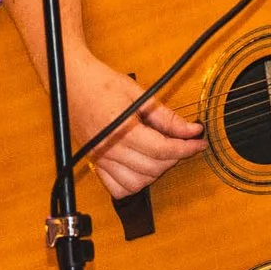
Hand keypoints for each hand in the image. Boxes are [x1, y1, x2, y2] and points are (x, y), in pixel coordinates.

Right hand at [70, 50, 203, 197]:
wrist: (72, 81)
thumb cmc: (101, 82)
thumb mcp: (139, 94)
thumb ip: (166, 116)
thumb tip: (190, 129)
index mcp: (121, 130)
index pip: (162, 149)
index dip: (186, 148)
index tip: (198, 143)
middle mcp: (109, 149)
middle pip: (153, 167)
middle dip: (175, 158)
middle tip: (183, 143)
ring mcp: (101, 158)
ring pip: (137, 183)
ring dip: (156, 173)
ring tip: (162, 155)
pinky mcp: (95, 162)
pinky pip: (117, 188)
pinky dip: (134, 184)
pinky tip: (141, 168)